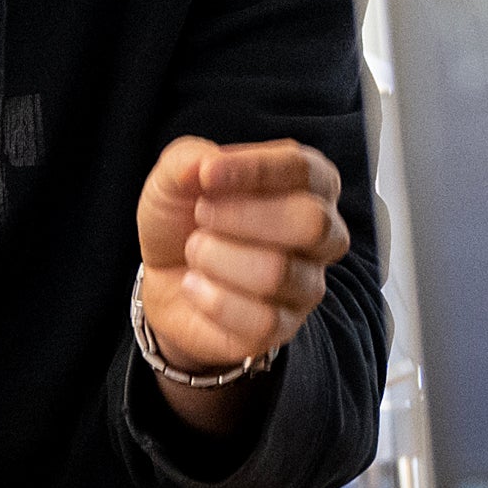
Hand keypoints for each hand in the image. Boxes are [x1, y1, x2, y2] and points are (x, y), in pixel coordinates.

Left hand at [135, 136, 339, 431]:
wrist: (164, 278)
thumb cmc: (186, 220)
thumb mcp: (176, 177)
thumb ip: (190, 159)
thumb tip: (205, 166)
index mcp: (309, 184)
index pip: (304, 170)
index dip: (255, 169)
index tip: (207, 175)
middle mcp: (322, 234)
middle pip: (310, 223)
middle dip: (242, 217)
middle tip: (202, 215)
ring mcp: (307, 284)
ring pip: (278, 273)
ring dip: (217, 258)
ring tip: (196, 251)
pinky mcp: (284, 327)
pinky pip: (261, 320)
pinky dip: (212, 299)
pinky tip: (196, 287)